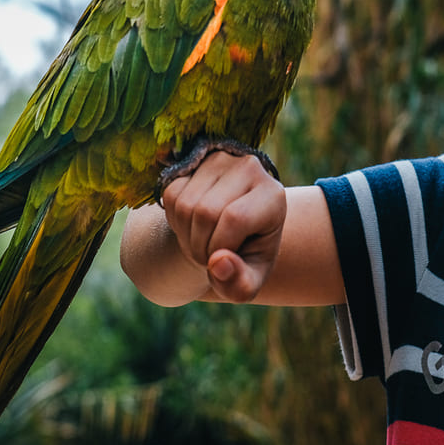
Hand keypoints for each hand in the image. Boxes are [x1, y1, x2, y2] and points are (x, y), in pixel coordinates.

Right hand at [160, 150, 285, 302]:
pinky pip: (170, 194)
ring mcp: (219, 159)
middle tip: (207, 258)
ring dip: (184, 236)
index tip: (222, 264)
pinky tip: (192, 224)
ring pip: (184, 204)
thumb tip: (218, 263)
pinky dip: (174, 220)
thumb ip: (239, 285)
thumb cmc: (246, 257)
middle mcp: (249, 167)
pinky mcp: (194, 160)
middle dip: (199, 247)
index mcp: (273, 195)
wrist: (234, 233)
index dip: (219, 249)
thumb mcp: (250, 280)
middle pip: (206, 212)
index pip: (236, 218)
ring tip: (202, 242)